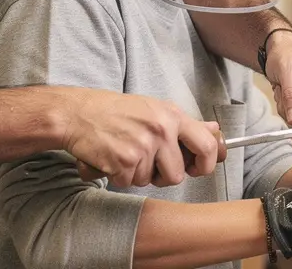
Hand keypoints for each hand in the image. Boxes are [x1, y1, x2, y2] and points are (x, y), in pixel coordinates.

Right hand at [59, 89, 219, 187]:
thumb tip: (215, 131)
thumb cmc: (115, 111)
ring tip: (124, 153)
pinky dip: (118, 176)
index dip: (205, 164)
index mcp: (172, 115)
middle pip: (176, 174)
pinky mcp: (124, 161)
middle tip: (147, 163)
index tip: (197, 169)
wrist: (76, 113)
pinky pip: (129, 182)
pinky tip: (111, 158)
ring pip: (150, 181)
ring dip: (137, 174)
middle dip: (162, 176)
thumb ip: (183, 124)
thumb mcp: (154, 109)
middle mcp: (161, 130)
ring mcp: (143, 146)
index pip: (206, 145)